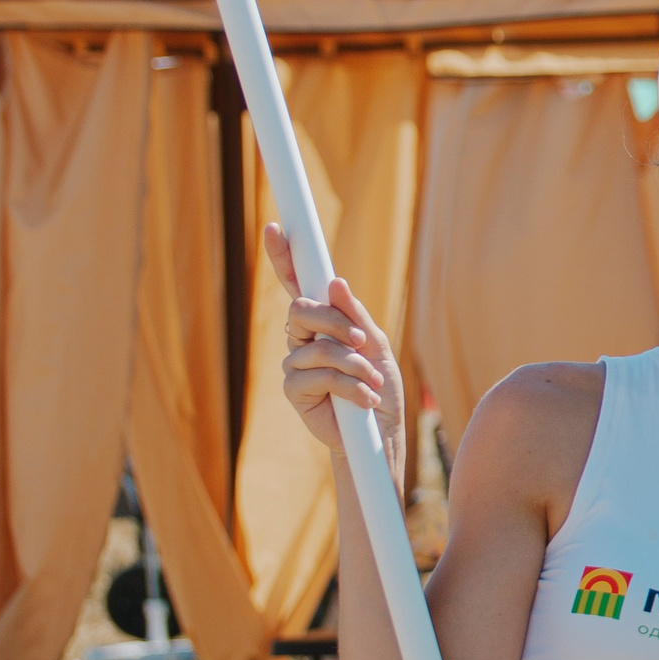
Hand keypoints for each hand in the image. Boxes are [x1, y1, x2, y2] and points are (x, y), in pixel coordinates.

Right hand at [266, 222, 402, 467]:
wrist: (381, 432)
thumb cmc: (380, 385)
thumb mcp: (376, 345)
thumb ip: (355, 316)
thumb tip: (336, 282)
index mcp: (323, 322)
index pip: (300, 284)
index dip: (285, 257)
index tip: (276, 228)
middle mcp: (303, 338)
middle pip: (302, 309)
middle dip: (335, 323)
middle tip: (362, 342)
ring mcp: (295, 363)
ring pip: (316, 347)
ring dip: (353, 364)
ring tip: (372, 383)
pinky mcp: (294, 390)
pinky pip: (317, 375)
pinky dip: (348, 386)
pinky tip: (363, 400)